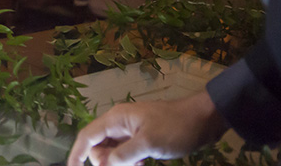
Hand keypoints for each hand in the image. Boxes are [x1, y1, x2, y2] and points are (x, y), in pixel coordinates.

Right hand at [68, 91, 226, 165]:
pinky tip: (142, 165)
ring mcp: (131, 131)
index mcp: (116, 119)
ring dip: (119, 163)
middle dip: (105, 162)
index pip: (87, 136)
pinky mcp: (142, 138)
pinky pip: (126, 153)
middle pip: (98, 146)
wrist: (203, 120)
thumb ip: (124, 155)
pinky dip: (129, 162)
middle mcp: (119, 123)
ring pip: (113, 151)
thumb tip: (105, 165)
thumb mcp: (149, 143)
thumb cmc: (175, 128)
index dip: (77, 154)